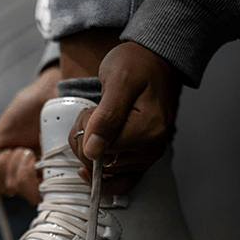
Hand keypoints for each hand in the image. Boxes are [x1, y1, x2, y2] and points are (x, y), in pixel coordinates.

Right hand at [0, 64, 60, 205]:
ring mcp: (49, 175)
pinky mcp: (65, 173)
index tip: (7, 150)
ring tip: (31, 150)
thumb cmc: (24, 113)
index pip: (0, 186)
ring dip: (22, 167)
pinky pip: (47, 189)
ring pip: (27, 191)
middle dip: (10, 165)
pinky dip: (36, 173)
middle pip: (11, 188)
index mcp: (15, 169)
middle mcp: (32, 175)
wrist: (48, 94)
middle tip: (22, 149)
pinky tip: (40, 158)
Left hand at [71, 42, 180, 195]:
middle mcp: (153, 148)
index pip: (102, 151)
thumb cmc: (136, 64)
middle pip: (104, 164)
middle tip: (90, 115)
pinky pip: (123, 181)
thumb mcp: (117, 82)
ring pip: (109, 173)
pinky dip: (104, 178)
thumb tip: (92, 153)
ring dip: (93, 152)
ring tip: (96, 124)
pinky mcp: (144, 157)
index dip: (86, 135)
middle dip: (86, 143)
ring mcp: (150, 155)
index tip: (88, 112)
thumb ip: (105, 118)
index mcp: (149, 131)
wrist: (152, 59)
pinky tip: (90, 167)